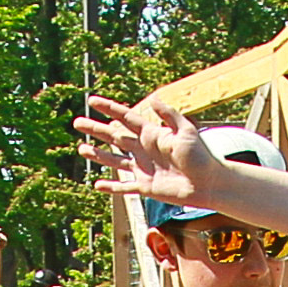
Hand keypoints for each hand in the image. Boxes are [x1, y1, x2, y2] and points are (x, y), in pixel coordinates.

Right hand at [75, 93, 208, 206]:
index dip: (108, 109)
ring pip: (114, 161)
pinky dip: (111, 187)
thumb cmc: (201, 155)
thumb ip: (169, 116)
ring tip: (81, 148)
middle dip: (95, 129)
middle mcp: (144, 150)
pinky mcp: (146, 187)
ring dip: (98, 155)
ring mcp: (144, 169)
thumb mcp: (187, 131)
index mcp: (152, 134)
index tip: (92, 100)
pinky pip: (124, 187)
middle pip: (114, 137)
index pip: (125, 118)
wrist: (209, 183)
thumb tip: (152, 98)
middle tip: (77, 122)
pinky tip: (97, 185)